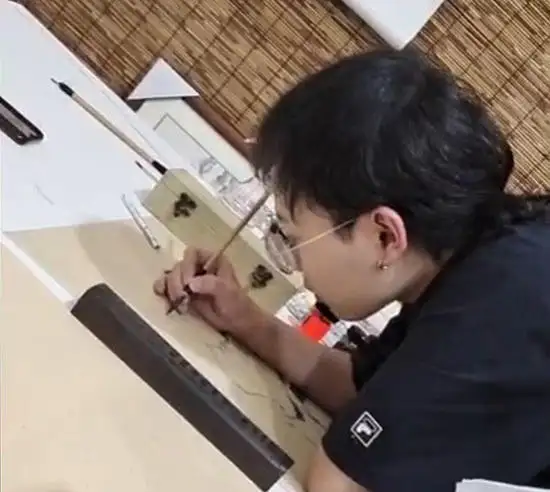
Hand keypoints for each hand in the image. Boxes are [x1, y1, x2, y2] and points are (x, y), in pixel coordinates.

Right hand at [153, 247, 268, 337]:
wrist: (236, 322)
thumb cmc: (236, 304)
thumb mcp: (228, 293)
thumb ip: (212, 284)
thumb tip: (191, 284)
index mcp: (212, 259)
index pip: (192, 253)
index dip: (187, 266)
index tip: (189, 283)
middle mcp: (199, 265)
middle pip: (178, 266)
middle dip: (177, 282)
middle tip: (183, 298)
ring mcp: (189, 279)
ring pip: (170, 275)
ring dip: (170, 288)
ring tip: (179, 303)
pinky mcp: (182, 292)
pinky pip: (165, 286)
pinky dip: (163, 291)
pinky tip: (169, 301)